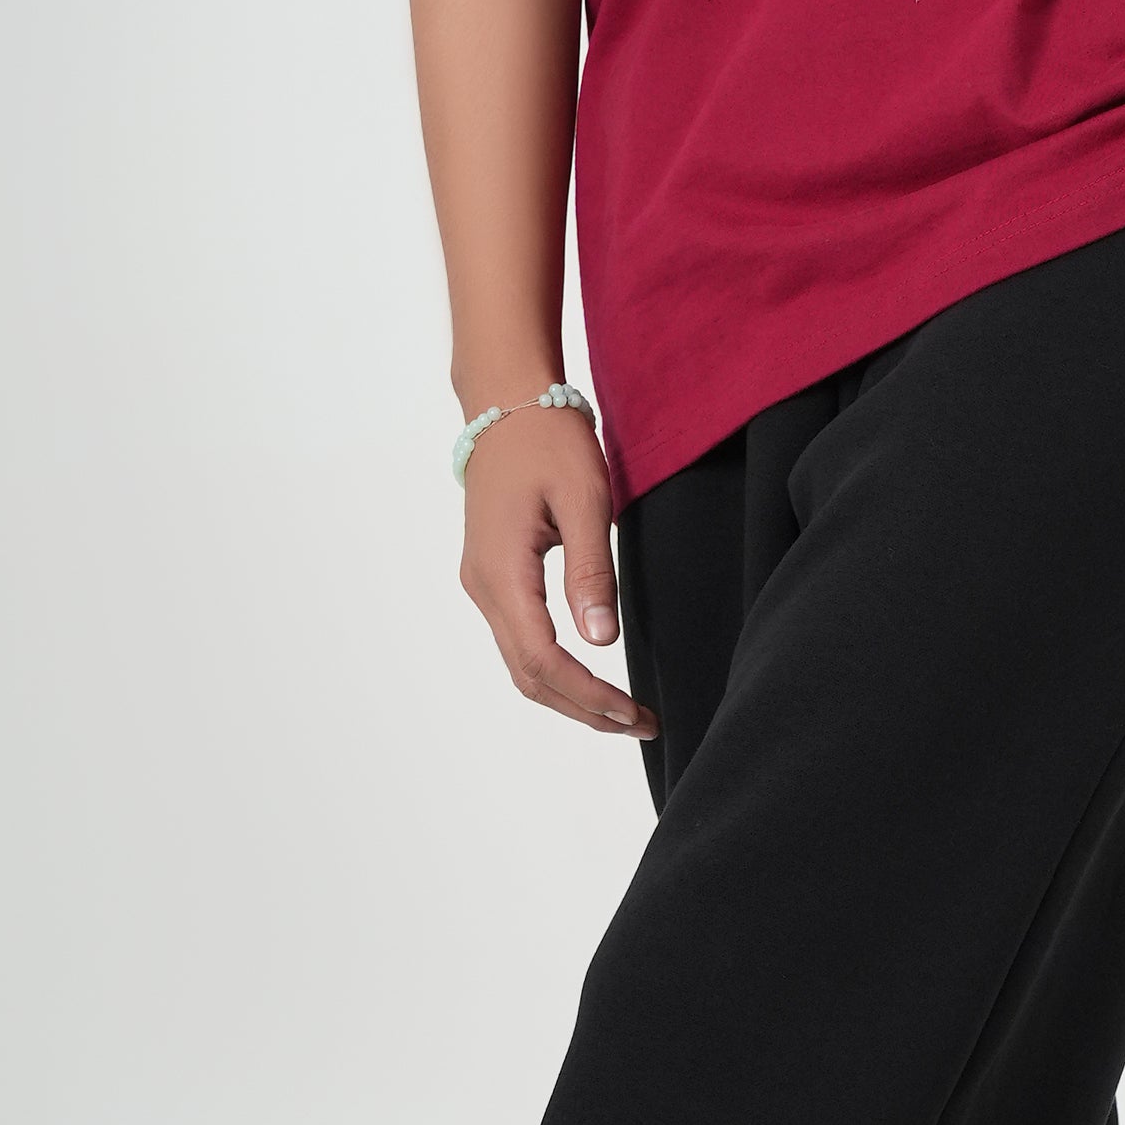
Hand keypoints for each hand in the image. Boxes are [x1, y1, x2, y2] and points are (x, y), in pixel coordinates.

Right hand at [458, 403, 653, 736]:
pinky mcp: (492, 576)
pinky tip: (590, 676)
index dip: (590, 695)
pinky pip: (519, 640)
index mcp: (503, 571)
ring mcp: (483, 583)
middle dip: (583, 709)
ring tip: (622, 712)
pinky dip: (553, 669)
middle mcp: (483, 586)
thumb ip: (590, 571)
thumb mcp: (583, 498)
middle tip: (641, 723)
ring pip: (520, 664)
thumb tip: (600, 640)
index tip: (634, 712)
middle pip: (527, 676)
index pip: (542, 660)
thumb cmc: (549, 441)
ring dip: (569, 695)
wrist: (506, 402)